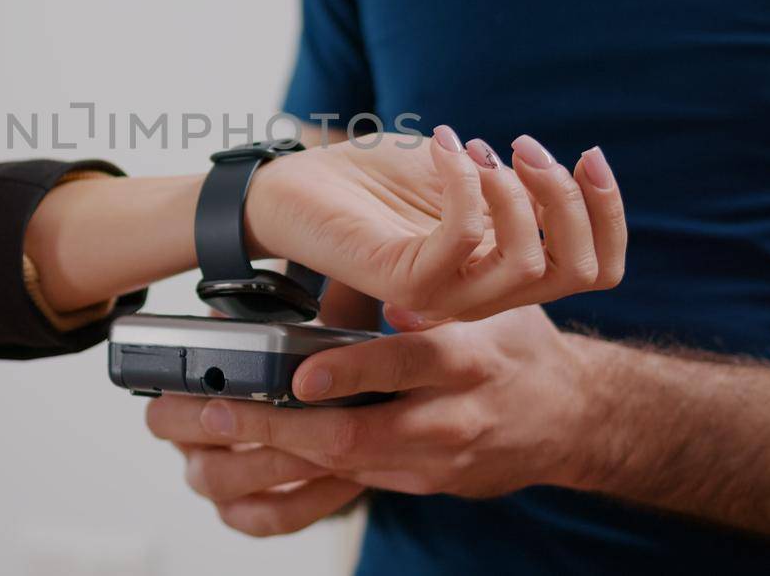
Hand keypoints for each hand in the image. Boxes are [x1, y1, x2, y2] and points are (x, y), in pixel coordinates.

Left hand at [148, 306, 595, 534]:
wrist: (572, 416)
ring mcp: (430, 463)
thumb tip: (365, 276)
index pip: (407, 365)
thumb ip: (425, 292)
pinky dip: (286, 486)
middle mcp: (448, 419)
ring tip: (196, 444)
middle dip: (271, 429)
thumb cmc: (516, 347)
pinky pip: (344, 493)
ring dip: (262, 462)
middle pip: (353, 437)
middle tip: (207, 414)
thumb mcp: (485, 303)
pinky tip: (233, 476)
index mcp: (468, 360)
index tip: (299, 372)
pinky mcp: (416, 487)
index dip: (351, 370)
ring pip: (337, 472)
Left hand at [247, 129, 624, 320]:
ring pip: (525, 264)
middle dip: (571, 201)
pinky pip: (461, 239)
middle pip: (575, 270)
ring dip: (519, 193)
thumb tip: (555, 171)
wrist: (291, 186)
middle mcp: (479, 291)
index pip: (594, 267)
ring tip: (483, 149)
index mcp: (500, 268)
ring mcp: (442, 293)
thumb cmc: (373, 180)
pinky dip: (464, 183)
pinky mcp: (401, 280)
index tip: (591, 155)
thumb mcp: (461, 172)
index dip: (610, 215)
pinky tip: (448, 148)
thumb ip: (508, 181)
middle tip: (528, 148)